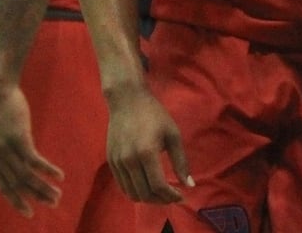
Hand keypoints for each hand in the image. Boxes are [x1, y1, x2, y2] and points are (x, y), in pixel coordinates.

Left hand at [0, 81, 64, 216]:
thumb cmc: (3, 110)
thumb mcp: (1, 135)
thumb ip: (7, 150)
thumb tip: (20, 160)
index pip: (4, 188)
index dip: (17, 201)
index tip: (30, 212)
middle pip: (19, 185)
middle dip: (37, 197)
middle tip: (53, 205)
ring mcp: (7, 150)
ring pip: (27, 176)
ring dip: (44, 187)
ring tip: (58, 195)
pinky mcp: (19, 140)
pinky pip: (35, 161)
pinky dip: (48, 170)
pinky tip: (60, 175)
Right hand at [104, 84, 192, 203]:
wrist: (127, 101)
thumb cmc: (154, 115)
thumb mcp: (173, 135)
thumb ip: (181, 161)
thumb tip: (190, 185)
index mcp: (146, 153)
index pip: (158, 186)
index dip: (171, 196)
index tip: (181, 196)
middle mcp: (129, 161)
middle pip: (145, 194)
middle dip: (161, 200)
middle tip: (172, 197)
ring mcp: (117, 162)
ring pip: (132, 193)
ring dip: (148, 199)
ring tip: (161, 194)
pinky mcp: (111, 162)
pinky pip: (123, 185)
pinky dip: (136, 191)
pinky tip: (147, 186)